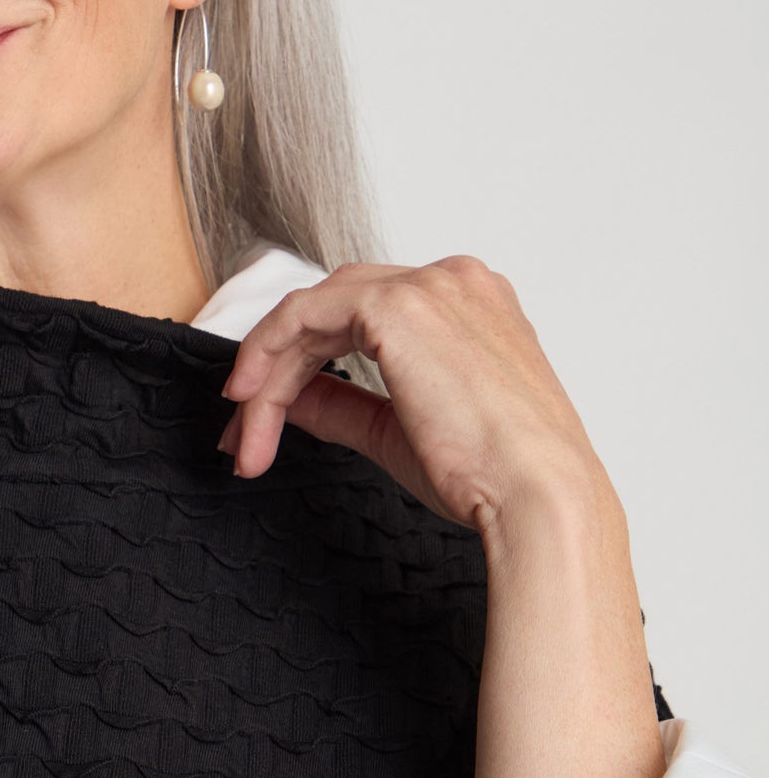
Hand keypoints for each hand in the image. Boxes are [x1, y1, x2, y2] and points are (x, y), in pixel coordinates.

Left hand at [217, 255, 603, 529]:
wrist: (534, 495)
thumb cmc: (493, 475)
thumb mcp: (397, 432)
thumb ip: (342, 405)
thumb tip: (290, 399)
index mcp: (470, 307)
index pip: (364, 316)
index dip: (306, 363)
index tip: (266, 418)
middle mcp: (453, 283)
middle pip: (333, 309)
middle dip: (278, 369)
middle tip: (243, 431)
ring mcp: (429, 286)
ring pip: (314, 312)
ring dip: (268, 373)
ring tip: (244, 436)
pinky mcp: (399, 305)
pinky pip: (303, 315)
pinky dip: (267, 353)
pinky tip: (251, 400)